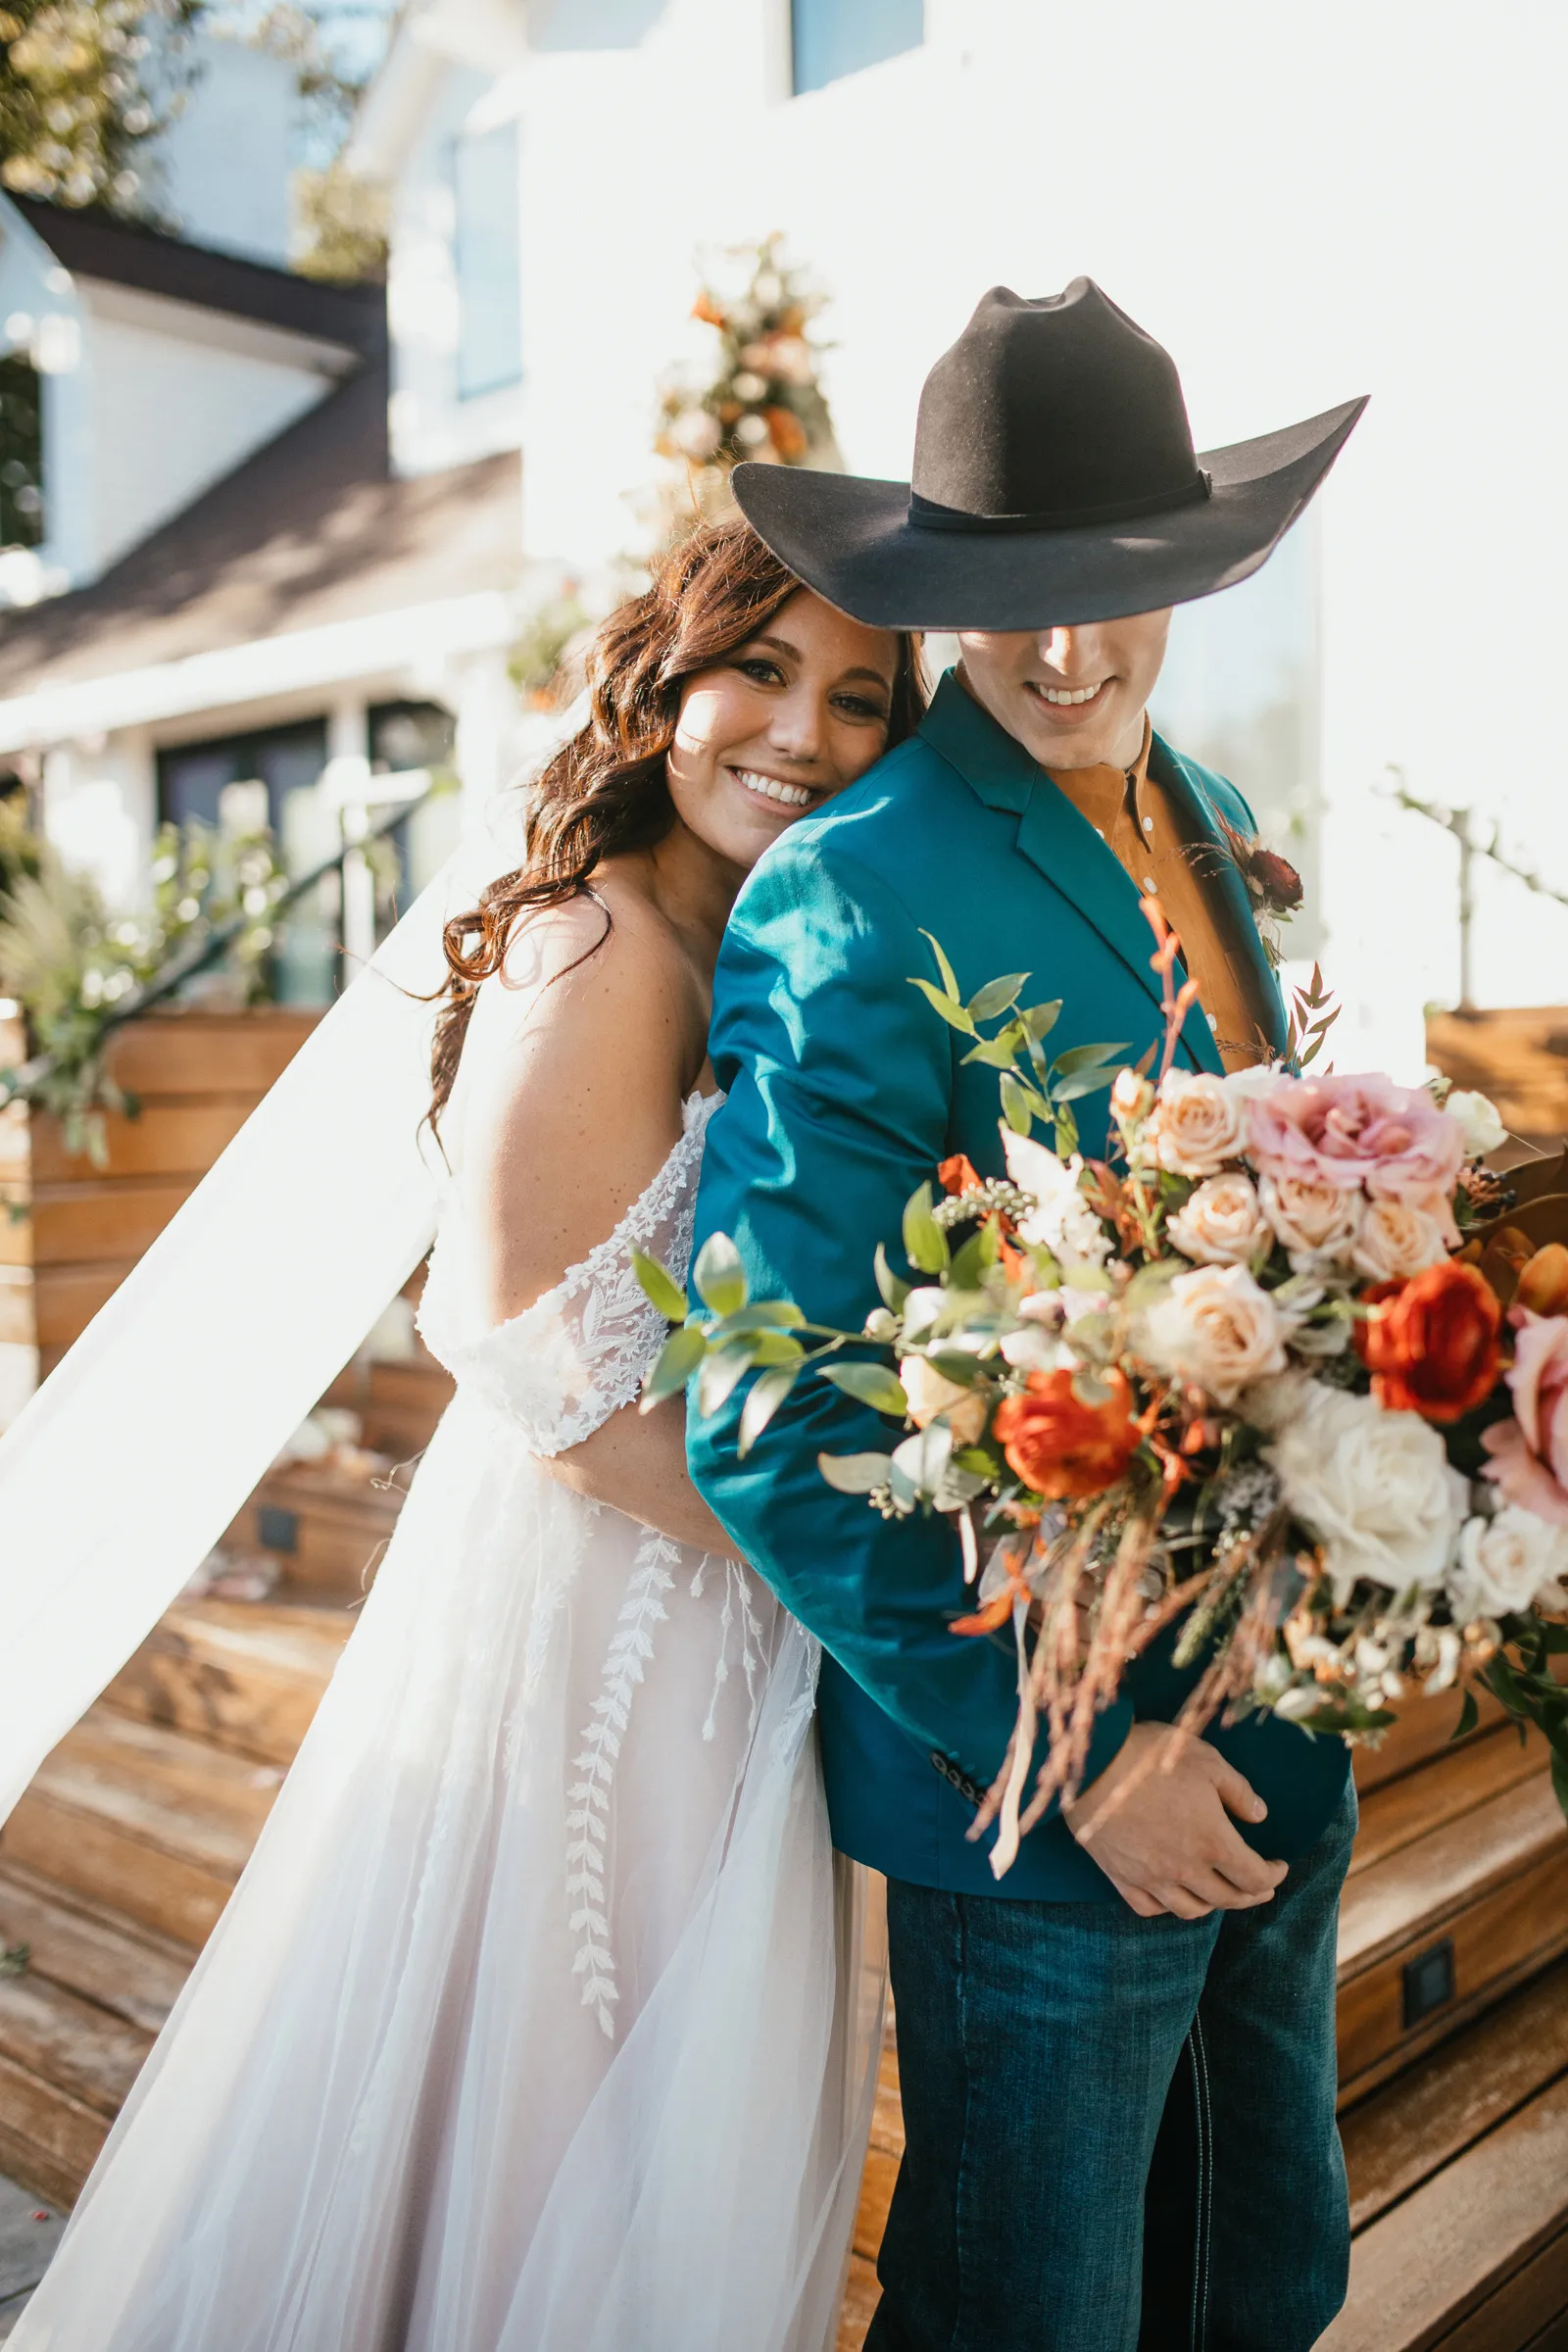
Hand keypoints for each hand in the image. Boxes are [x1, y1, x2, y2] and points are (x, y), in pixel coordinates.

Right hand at [1061, 1722, 1288, 1920]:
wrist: (1092, 1763)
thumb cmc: (1152, 1756)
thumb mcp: (1207, 1761)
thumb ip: (1239, 1792)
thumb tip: (1260, 1815)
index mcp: (1212, 1842)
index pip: (1254, 1877)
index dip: (1274, 1876)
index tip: (1280, 1865)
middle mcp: (1184, 1869)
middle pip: (1227, 1899)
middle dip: (1251, 1894)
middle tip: (1261, 1885)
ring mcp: (1150, 1877)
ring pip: (1190, 1910)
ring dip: (1213, 1904)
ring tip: (1220, 1891)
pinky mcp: (1120, 1876)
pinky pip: (1150, 1907)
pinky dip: (1168, 1906)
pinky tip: (1173, 1893)